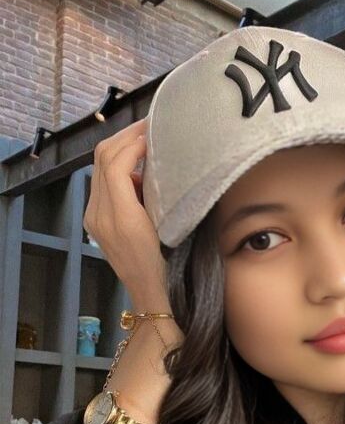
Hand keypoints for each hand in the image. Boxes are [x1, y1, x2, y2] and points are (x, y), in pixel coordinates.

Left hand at [83, 117, 168, 302]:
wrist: (155, 297)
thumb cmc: (171, 268)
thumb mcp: (170, 228)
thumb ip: (158, 192)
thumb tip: (158, 159)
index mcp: (119, 217)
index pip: (115, 162)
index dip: (134, 140)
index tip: (155, 129)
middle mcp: (99, 215)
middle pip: (102, 158)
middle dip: (125, 136)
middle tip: (150, 126)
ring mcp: (94, 219)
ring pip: (100, 167)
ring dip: (121, 148)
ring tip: (146, 140)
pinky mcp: (96, 222)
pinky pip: (102, 182)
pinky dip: (118, 166)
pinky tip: (139, 166)